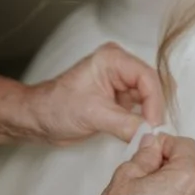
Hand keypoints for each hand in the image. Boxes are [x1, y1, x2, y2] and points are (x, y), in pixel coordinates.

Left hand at [26, 41, 165, 144]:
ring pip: (149, 99)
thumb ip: (126, 124)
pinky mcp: (119, 100)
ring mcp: (120, 83)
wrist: (40, 118)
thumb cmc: (56, 107)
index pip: (147, 77)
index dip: (154, 102)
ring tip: (146, 135)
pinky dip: (143, 122)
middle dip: (154, 110)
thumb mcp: (94, 115)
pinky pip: (141, 109)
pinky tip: (140, 134)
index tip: (153, 126)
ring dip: (150, 117)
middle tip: (153, 133)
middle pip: (152, 87)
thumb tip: (151, 134)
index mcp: (112, 58)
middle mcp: (118, 66)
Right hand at [74, 132, 194, 194]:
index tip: (150, 151)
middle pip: (191, 169)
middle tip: (144, 174)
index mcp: (188, 178)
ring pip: (191, 191)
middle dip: (170, 166)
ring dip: (174, 187)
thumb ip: (146, 153)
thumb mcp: (127, 173)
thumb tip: (153, 145)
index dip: (165, 144)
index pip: (186, 145)